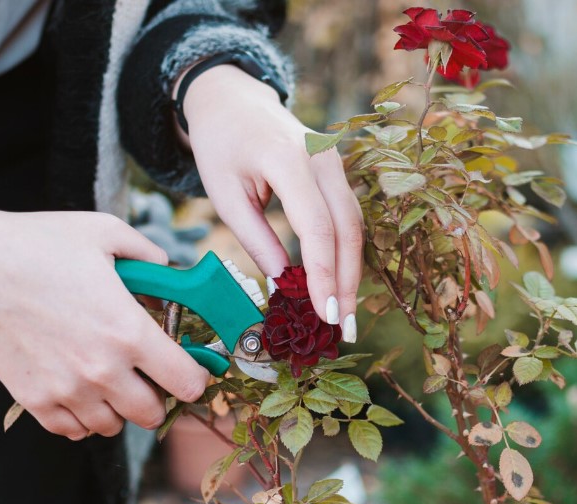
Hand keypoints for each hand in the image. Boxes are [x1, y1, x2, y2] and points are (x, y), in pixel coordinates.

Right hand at [0, 191, 209, 437]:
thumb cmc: (38, 245)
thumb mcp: (106, 233)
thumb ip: (150, 255)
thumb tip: (171, 272)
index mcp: (128, 332)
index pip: (187, 382)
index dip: (196, 377)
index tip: (190, 367)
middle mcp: (101, 370)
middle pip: (153, 413)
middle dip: (159, 395)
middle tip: (149, 374)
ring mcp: (66, 390)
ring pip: (113, 426)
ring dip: (120, 407)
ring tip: (111, 379)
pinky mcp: (34, 400)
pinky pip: (73, 430)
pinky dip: (83, 417)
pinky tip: (80, 389)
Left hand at [181, 65, 363, 341]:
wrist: (232, 100)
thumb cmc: (221, 146)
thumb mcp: (226, 195)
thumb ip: (257, 240)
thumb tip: (286, 286)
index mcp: (287, 159)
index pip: (317, 227)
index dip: (323, 276)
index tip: (323, 316)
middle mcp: (322, 157)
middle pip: (347, 229)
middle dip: (346, 283)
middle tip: (342, 330)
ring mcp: (335, 160)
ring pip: (354, 225)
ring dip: (351, 272)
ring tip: (342, 316)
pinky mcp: (337, 170)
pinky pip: (348, 216)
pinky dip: (345, 253)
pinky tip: (339, 284)